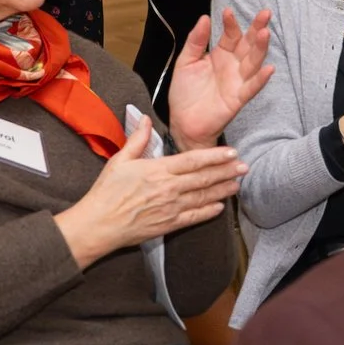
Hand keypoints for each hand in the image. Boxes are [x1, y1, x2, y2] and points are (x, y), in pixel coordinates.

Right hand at [51, 113, 248, 268]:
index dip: (215, 156)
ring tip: (237, 184)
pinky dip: (209, 212)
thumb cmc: (106, 192)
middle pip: (204, 178)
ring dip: (223, 190)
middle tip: (244, 167)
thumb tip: (146, 119)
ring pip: (203, 197)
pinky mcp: (169, 225)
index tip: (232, 152)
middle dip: (226, 172)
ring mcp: (171, 208)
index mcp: (158, 170)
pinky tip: (220, 207)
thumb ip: (137, 139)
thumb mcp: (119, 160)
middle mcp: (169, 189)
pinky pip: (194, 217)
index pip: (193, 160)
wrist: (98, 225)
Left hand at [166, 8, 275, 148]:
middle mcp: (232, 65)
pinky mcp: (238, 98)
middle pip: (248, 44)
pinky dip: (260, 79)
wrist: (183, 122)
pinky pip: (251, 87)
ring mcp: (237, 81)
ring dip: (260, 48)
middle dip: (256, 29)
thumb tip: (204, 18)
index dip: (230, 23)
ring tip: (265, 34)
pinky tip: (268, 69)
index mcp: (220, 54)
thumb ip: (195, 41)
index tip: (228, 11)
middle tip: (265, 14)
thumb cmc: (185, 92)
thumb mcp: (185, 62)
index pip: (230, 35)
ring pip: (253, 62)